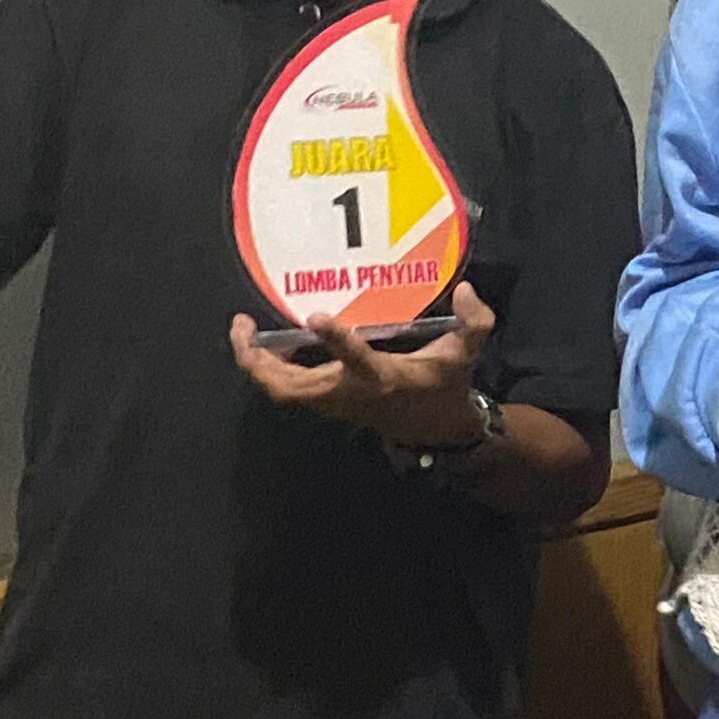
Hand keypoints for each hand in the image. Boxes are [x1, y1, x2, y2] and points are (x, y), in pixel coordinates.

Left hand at [229, 283, 498, 445]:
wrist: (434, 428)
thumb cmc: (445, 384)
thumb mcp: (467, 352)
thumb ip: (474, 322)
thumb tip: (467, 290)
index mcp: (383, 378)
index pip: (357, 361)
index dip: (336, 340)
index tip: (316, 316)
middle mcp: (350, 391)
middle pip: (292, 387)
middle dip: (261, 362)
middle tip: (243, 325)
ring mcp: (332, 400)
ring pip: (281, 390)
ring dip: (256, 365)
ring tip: (243, 329)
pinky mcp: (324, 401)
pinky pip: (285, 389)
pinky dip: (267, 368)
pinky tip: (262, 341)